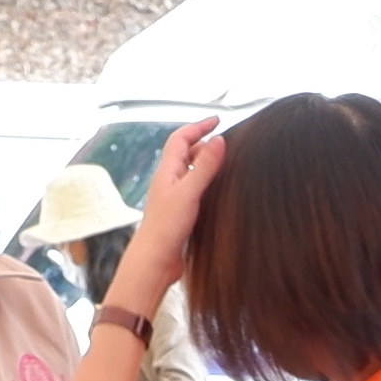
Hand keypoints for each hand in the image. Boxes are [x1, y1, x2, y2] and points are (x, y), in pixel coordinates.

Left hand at [126, 118, 222, 294]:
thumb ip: (205, 166)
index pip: (181, 138)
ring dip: (205, 162)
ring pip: (190, 171)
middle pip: (185, 152)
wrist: (155, 260)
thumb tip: (219, 139)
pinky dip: (206, 182)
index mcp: (167, 171)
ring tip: (225, 162)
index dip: (198, 126)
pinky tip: (217, 190)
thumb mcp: (190, 192)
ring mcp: (173, 196)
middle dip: (203, 142)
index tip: (216, 120)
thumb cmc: (167, 227)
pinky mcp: (180, 212)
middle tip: (225, 141)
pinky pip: (194, 189)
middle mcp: (169, 181)